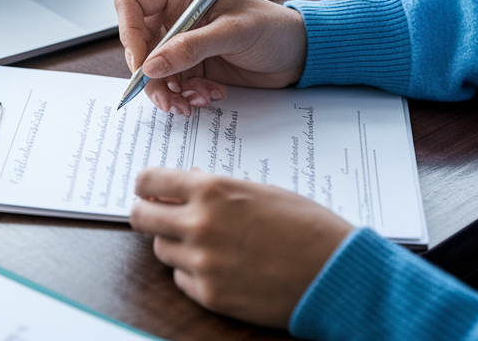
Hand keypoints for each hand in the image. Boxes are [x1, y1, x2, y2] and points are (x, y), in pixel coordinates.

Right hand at [114, 0, 307, 114]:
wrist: (298, 54)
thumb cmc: (273, 29)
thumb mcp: (233, 34)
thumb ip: (191, 48)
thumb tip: (152, 65)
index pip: (133, 4)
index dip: (128, 33)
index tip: (142, 65)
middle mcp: (178, 15)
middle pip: (139, 43)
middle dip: (150, 75)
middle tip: (165, 97)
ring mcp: (184, 41)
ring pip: (154, 70)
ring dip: (167, 91)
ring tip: (190, 103)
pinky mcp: (192, 64)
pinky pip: (173, 83)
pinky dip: (185, 95)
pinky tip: (208, 96)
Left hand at [129, 167, 353, 327]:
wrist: (335, 272)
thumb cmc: (306, 226)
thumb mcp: (259, 191)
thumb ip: (217, 189)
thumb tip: (187, 182)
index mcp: (212, 190)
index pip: (150, 181)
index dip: (146, 185)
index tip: (148, 189)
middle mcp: (200, 225)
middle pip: (142, 218)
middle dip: (147, 214)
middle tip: (158, 215)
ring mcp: (202, 263)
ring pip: (162, 250)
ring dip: (176, 244)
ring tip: (205, 242)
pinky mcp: (210, 295)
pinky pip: (182, 280)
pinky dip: (193, 273)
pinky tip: (219, 267)